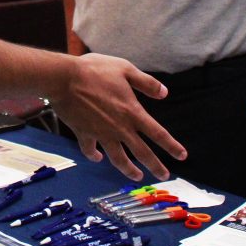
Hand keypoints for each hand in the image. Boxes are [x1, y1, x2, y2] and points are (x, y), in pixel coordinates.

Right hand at [52, 53, 186, 180]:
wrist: (64, 79)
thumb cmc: (94, 70)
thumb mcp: (125, 69)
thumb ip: (146, 82)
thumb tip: (164, 92)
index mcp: (132, 112)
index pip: (158, 133)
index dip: (171, 146)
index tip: (182, 156)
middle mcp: (119, 128)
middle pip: (142, 153)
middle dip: (155, 166)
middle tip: (164, 175)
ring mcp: (101, 133)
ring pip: (119, 159)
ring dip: (129, 170)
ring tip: (137, 177)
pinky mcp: (84, 133)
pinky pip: (90, 150)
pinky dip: (95, 156)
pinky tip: (98, 158)